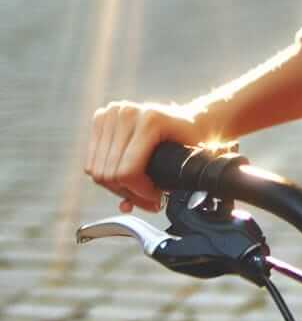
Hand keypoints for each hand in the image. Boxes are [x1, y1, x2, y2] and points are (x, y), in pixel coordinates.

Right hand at [84, 101, 207, 212]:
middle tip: (146, 199)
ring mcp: (112, 113)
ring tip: (136, 190)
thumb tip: (127, 208)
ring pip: (97, 170)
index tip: (155, 199)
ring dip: (116, 188)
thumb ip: (163, 184)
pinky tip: (124, 179)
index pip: (127, 171)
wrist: (189, 118)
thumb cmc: (189, 139)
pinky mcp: (101, 117)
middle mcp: (127, 113)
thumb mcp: (186, 159)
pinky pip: (92, 161)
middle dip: (128, 193)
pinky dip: (106, 176)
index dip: (139, 193)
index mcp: (149, 120)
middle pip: (109, 173)